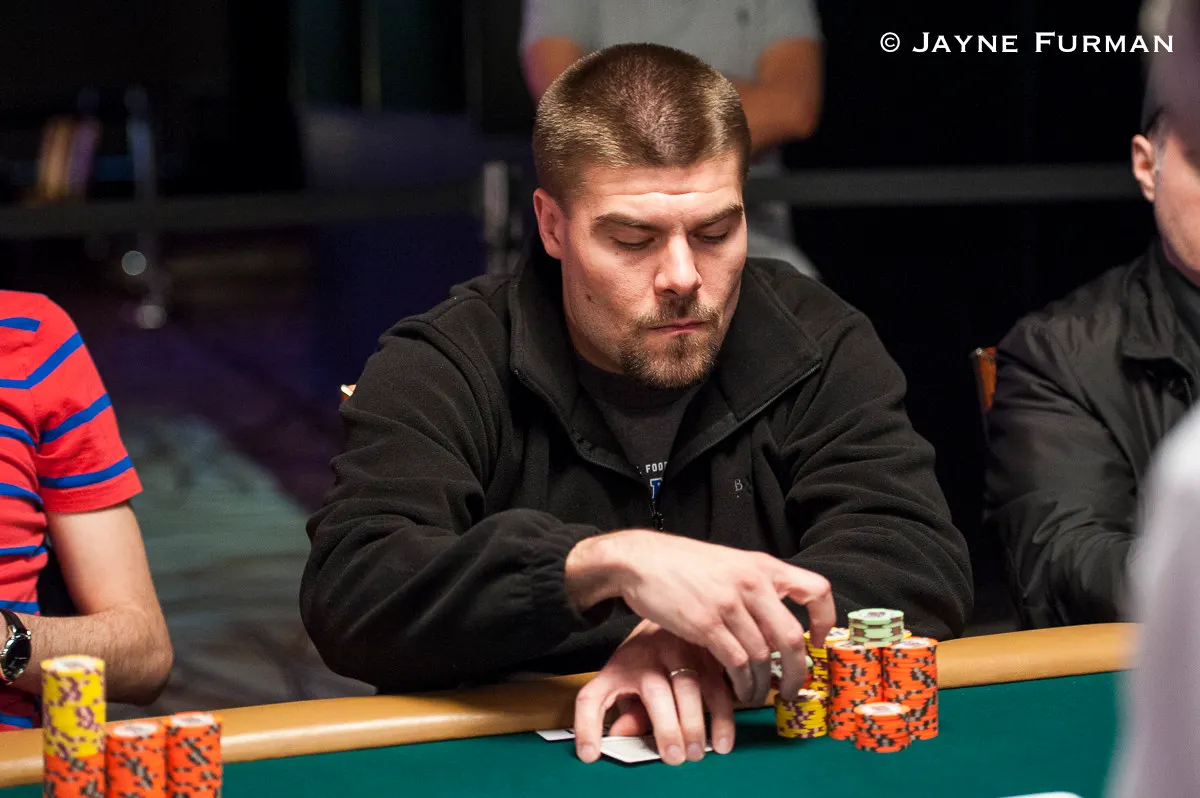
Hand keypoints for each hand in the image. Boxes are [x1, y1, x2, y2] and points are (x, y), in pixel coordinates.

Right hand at [566, 530, 834, 704]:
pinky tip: (740, 690)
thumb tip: (776, 618)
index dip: (824, 620)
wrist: (640, 560)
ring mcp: (729, 604)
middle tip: (794, 688)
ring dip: (765, 683)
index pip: (816, 589)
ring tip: (760, 695)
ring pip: (762, 656)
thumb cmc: (682, 564)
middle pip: (791, 637)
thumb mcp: (729, 562)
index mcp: (763, 565)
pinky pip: (737, 663)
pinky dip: (742, 683)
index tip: (817, 641)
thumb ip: (754, 584)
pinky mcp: (706, 624)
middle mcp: (752, 583)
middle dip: (798, 671)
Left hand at [574, 620, 733, 765]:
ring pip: (693, 686)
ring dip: (700, 723)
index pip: (593, 697)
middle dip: (667, 727)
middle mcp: (650, 656)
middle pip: (655, 692)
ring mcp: (683, 652)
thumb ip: (627, 711)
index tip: (588, 754)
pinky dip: (725, 714)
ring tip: (703, 751)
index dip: (586, 727)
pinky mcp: (710, 654)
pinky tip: (724, 738)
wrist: (671, 606)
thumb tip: (622, 736)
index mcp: (620, 665)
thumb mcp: (625, 678)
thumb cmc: (645, 654)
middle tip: (676, 756)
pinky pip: (721, 684)